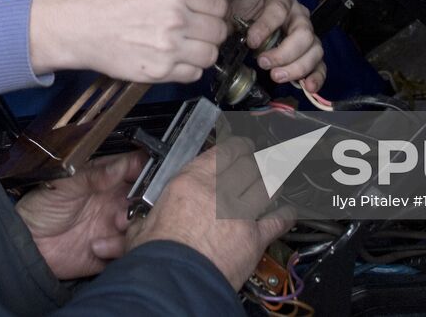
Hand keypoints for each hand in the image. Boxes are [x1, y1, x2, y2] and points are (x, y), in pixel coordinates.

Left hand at [16, 152, 145, 279]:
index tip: (151, 175)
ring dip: (132, 226)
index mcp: (106, 179)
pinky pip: (128, 251)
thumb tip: (121, 166)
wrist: (26, 244)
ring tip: (115, 225)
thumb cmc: (40, 207)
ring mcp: (114, 227)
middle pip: (146, 199)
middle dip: (144, 202)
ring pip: (141, 225)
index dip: (148, 170)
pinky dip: (120, 250)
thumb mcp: (65, 184)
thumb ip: (94, 175)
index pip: (136, 169)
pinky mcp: (110, 251)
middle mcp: (114, 202)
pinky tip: (98, 247)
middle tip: (129, 206)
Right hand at [29, 0, 229, 82]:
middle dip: (212, 31)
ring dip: (203, 51)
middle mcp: (177, 18)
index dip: (216, 9)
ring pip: (210, 55)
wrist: (79, 26)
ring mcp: (169, 48)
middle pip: (219, 31)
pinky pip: (192, 74)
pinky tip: (175, 59)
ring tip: (188, 46)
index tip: (208, 12)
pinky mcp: (159, 72)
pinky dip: (189, 68)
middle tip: (199, 30)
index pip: (220, 5)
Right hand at [127, 137, 293, 288]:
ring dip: (271, 181)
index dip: (235, 146)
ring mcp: (242, 212)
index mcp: (191, 181)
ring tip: (273, 177)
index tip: (238, 145)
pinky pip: (278, 220)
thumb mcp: (143, 226)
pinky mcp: (255, 237)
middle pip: (248, 164)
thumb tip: (137, 225)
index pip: (222, 152)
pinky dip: (286, 215)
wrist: (176, 280)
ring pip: (266, 185)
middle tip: (258, 157)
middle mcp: (220, 191)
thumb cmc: (158, 255)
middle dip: (255, 159)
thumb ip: (149, 219)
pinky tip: (288, 212)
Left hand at [228, 0, 326, 92]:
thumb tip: (221, 34)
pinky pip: (319, 64)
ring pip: (314, 49)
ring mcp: (307, 32)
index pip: (279, 10)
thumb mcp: (232, 6)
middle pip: (303, 32)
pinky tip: (308, 86)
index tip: (251, 41)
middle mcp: (298, 13)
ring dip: (297, 67)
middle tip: (263, 62)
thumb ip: (228, 18)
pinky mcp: (308, 51)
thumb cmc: (241, 7)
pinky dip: (316, 76)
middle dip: (283, 52)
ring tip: (277, 76)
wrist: (245, 9)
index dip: (266, 27)